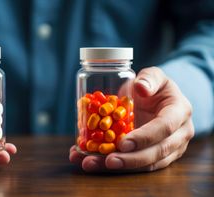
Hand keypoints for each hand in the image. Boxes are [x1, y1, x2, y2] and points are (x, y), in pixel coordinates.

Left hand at [69, 67, 193, 171]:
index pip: (164, 128)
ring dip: (118, 167)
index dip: (144, 137)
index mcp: (179, 112)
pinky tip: (90, 161)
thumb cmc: (152, 87)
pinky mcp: (155, 159)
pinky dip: (112, 166)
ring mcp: (169, 150)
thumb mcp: (152, 76)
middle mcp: (179, 135)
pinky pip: (135, 166)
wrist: (155, 100)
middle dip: (131, 160)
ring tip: (91, 163)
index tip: (123, 143)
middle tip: (108, 161)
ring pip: (146, 165)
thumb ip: (149, 78)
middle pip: (156, 152)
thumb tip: (141, 87)